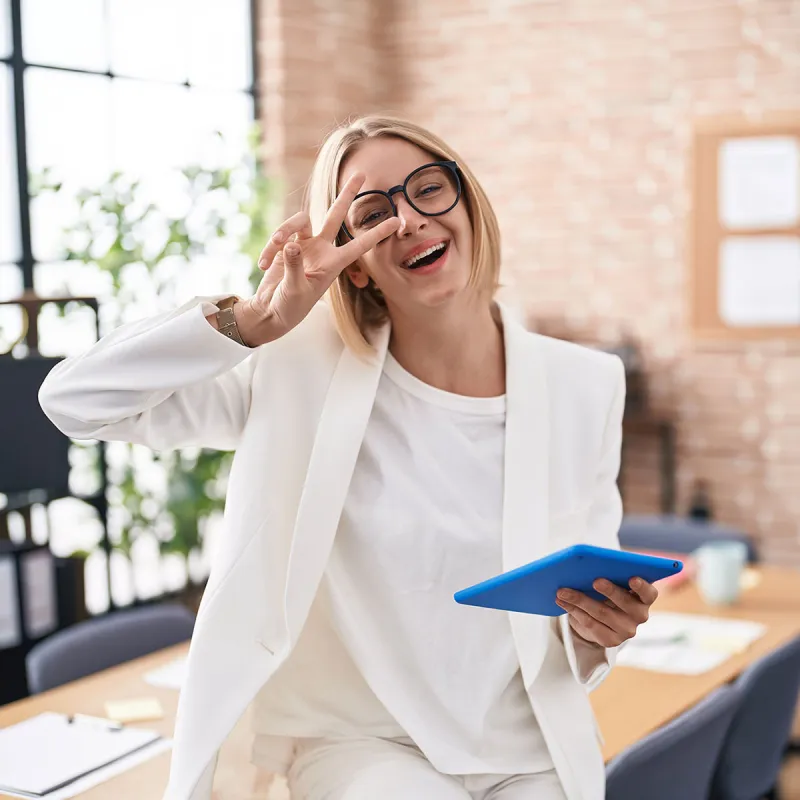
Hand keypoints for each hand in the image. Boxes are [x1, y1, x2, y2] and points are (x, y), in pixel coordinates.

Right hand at [235, 173, 399, 346]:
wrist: (271, 311)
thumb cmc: (289, 307)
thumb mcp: (294, 290)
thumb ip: (294, 265)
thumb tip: (291, 244)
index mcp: (332, 264)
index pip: (359, 246)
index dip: (377, 233)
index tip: (397, 222)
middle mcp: (321, 250)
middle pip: (335, 215)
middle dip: (347, 195)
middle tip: (361, 174)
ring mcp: (304, 246)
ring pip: (298, 221)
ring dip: (283, 231)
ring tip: (273, 246)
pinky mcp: (286, 245)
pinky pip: (280, 236)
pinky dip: (269, 248)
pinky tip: (263, 264)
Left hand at [555, 577, 657, 647]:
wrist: (601, 617)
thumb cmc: (609, 591)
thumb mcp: (613, 582)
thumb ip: (609, 575)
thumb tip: (586, 565)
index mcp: (644, 597)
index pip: (649, 593)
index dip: (641, 586)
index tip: (632, 578)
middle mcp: (640, 615)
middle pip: (625, 603)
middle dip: (609, 591)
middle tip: (594, 581)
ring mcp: (626, 630)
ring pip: (601, 613)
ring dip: (579, 600)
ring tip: (562, 591)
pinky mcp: (611, 640)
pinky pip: (590, 624)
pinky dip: (574, 611)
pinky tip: (562, 602)